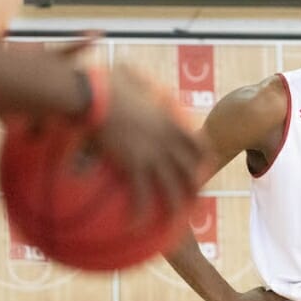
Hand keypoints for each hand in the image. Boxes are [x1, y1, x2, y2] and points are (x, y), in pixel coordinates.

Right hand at [97, 68, 208, 219]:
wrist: (95, 96)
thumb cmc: (105, 84)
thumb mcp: (129, 78)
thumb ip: (136, 82)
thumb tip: (128, 72)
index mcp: (168, 122)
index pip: (196, 142)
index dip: (203, 157)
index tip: (205, 167)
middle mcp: (166, 141)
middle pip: (190, 170)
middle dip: (196, 189)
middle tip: (195, 203)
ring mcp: (152, 155)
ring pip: (172, 189)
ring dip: (175, 209)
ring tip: (173, 225)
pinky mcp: (133, 166)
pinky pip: (141, 196)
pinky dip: (140, 215)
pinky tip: (136, 228)